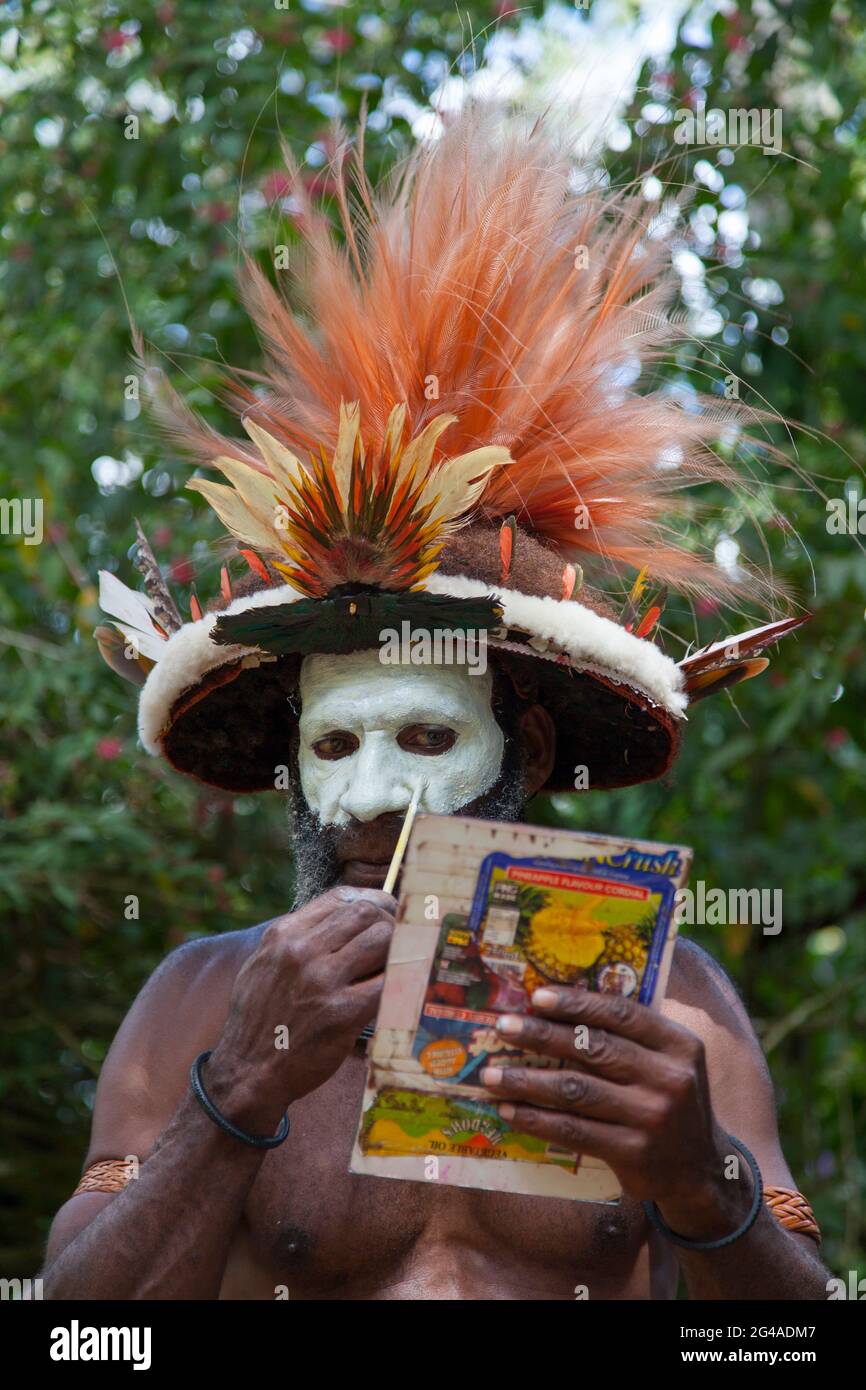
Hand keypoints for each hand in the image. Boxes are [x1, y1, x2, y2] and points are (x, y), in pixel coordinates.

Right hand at [206, 887, 394, 1129]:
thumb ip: (298, 938)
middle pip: (365, 913)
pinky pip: (388, 982)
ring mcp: (322, 981)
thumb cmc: (260, 1018)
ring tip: (397, 963)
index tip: (385, 910)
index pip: (340, 898)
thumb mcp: (264, 964)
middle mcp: (301, 952)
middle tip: (398, 938)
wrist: (247, 1071)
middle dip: (388, 921)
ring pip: (382, 939)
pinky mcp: (342, 1013)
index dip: (371, 900)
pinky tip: (398, 988)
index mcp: (282, 935)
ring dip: (398, 948)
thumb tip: (346, 916)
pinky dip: (400, 980)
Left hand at [481, 987, 752, 1239]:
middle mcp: (669, 1079)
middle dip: (542, 1035)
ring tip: (491, 1074)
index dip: (578, 1003)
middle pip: (593, 1048)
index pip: (622, 1014)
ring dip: (527, 1081)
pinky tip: (509, 1110)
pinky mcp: (633, 1153)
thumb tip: (559, 1008)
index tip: (538, 997)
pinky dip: (536, 1119)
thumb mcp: (668, 1062)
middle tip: (503, 1027)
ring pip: (576, 1090)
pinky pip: (574, 1129)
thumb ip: (630, 1036)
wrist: (700, 1170)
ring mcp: (651, 1118)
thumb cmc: (668, 1100)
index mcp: (679, 1045)